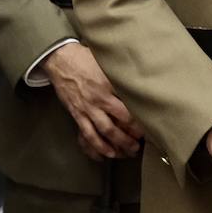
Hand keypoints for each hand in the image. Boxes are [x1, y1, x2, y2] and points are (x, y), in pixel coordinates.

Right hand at [42, 43, 143, 159]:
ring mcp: (87, 108)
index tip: (151, 123)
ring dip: (119, 144)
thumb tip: (138, 80)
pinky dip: (97, 147)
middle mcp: (99, 98)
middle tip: (143, 142)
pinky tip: (107, 154)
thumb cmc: (85, 58)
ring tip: (130, 151)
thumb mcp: (106, 62)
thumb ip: (120, 74)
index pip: (129, 104)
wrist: (61, 59)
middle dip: (133, 134)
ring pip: (106, 131)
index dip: (141, 117)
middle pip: (121, 121)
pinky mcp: (77, 114)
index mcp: (109, 84)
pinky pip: (88, 135)